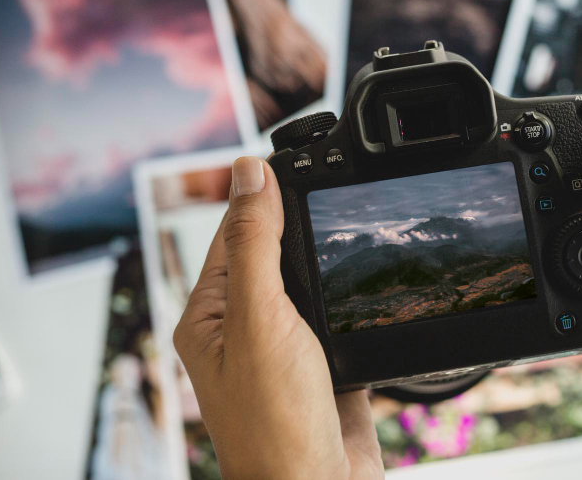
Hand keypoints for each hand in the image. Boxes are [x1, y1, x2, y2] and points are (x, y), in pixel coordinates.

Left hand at [174, 157, 381, 479]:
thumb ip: (255, 243)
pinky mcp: (321, 364)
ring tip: (359, 229)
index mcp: (209, 315)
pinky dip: (353, 295)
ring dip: (331, 260)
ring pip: (309, 282)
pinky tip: (372, 282)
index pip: (233, 233)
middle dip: (303, 224)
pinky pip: (336, 314)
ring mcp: (283, 348)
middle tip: (339, 189)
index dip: (264, 196)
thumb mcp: (260, 317)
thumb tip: (248, 171)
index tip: (299, 159)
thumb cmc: (274, 421)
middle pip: (274, 254)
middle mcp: (242, 329)